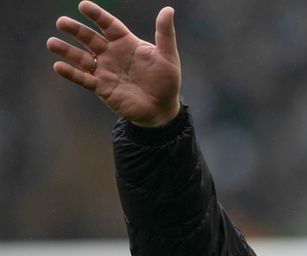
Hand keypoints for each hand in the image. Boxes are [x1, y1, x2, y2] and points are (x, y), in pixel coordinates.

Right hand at [47, 1, 180, 126]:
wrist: (162, 108)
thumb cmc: (166, 80)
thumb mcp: (168, 56)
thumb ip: (165, 33)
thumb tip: (168, 10)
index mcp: (127, 43)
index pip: (109, 25)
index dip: (97, 15)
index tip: (83, 5)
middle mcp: (113, 54)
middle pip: (91, 39)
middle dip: (76, 30)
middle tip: (61, 22)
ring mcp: (105, 71)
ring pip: (82, 58)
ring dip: (67, 51)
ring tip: (51, 43)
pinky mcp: (102, 88)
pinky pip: (84, 79)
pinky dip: (72, 73)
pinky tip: (58, 66)